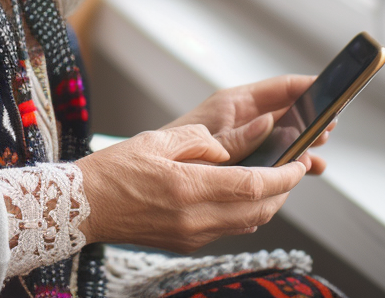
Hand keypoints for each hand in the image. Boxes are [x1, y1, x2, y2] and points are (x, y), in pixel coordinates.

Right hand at [76, 125, 305, 251]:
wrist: (84, 206)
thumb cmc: (114, 169)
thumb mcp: (155, 140)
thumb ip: (198, 141)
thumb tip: (228, 149)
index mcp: (188, 187)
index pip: (253, 185)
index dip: (284, 175)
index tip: (300, 162)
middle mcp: (195, 218)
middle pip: (259, 209)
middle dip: (283, 190)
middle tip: (293, 167)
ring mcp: (192, 235)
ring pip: (248, 222)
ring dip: (267, 203)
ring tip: (272, 179)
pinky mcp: (186, 243)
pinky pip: (228, 229)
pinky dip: (244, 212)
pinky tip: (240, 194)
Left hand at [162, 75, 334, 173]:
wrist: (155, 175)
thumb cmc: (174, 147)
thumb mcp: (209, 138)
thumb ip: (240, 135)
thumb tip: (270, 124)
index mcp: (235, 103)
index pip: (278, 87)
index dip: (305, 86)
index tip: (330, 85)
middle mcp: (244, 117)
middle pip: (287, 111)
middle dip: (311, 117)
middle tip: (330, 124)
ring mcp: (247, 137)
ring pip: (286, 134)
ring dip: (305, 141)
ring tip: (320, 149)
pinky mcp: (247, 156)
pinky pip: (277, 154)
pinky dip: (293, 160)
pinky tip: (308, 169)